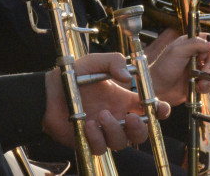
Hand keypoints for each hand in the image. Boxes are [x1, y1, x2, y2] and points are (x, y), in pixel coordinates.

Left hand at [42, 52, 165, 153]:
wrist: (48, 93)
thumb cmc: (71, 77)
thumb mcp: (93, 62)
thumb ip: (112, 62)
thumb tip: (129, 75)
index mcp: (122, 99)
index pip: (148, 109)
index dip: (159, 111)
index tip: (161, 109)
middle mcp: (116, 117)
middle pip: (140, 132)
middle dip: (140, 128)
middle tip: (129, 118)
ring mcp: (104, 131)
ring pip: (121, 143)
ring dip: (114, 131)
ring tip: (100, 115)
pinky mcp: (90, 142)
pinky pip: (101, 148)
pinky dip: (97, 138)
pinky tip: (88, 124)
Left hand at [147, 31, 209, 105]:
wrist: (158, 88)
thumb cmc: (163, 68)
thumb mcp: (177, 51)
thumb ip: (194, 44)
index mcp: (189, 44)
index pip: (207, 41)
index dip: (209, 47)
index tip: (203, 55)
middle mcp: (195, 56)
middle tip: (204, 70)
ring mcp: (197, 69)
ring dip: (209, 78)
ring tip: (200, 82)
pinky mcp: (198, 82)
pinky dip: (207, 87)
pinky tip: (198, 88)